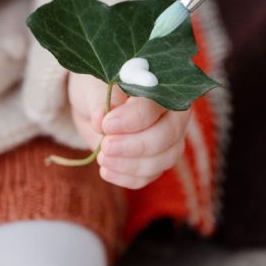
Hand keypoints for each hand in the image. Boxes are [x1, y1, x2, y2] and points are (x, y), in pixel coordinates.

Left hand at [68, 73, 190, 189]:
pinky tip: (106, 170)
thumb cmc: (98, 88)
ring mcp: (168, 140)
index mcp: (161, 87)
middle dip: (135, 146)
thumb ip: (102, 101)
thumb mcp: (96, 88)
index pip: (155, 105)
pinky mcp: (156, 160)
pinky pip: (150, 176)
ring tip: (102, 157)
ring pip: (163, 160)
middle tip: (106, 146)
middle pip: (167, 135)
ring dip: (130, 165)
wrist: (93, 105)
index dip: (133, 119)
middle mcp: (172, 114)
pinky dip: (128, 178)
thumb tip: (102, 119)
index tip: (106, 125)